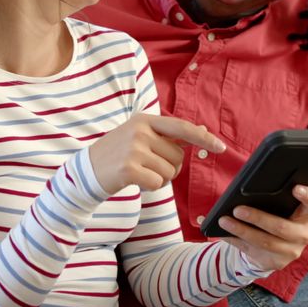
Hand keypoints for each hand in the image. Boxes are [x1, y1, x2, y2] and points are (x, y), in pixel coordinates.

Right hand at [88, 113, 225, 193]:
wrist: (86, 171)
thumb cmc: (117, 154)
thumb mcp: (140, 136)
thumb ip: (169, 134)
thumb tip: (201, 129)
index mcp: (144, 120)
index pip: (182, 128)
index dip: (203, 138)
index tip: (221, 147)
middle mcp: (140, 131)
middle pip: (178, 156)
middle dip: (169, 167)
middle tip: (148, 165)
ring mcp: (133, 149)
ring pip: (170, 172)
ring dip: (160, 178)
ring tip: (140, 172)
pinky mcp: (129, 169)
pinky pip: (158, 183)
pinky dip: (151, 187)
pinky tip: (137, 181)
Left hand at [213, 185, 307, 271]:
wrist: (272, 249)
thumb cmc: (274, 218)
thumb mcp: (278, 210)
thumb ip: (272, 200)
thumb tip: (247, 190)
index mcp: (304, 217)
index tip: (296, 188)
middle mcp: (301, 235)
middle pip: (281, 227)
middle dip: (257, 218)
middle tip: (237, 209)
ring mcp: (290, 252)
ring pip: (264, 241)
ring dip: (241, 230)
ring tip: (224, 221)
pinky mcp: (275, 263)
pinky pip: (253, 251)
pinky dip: (236, 241)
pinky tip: (224, 234)